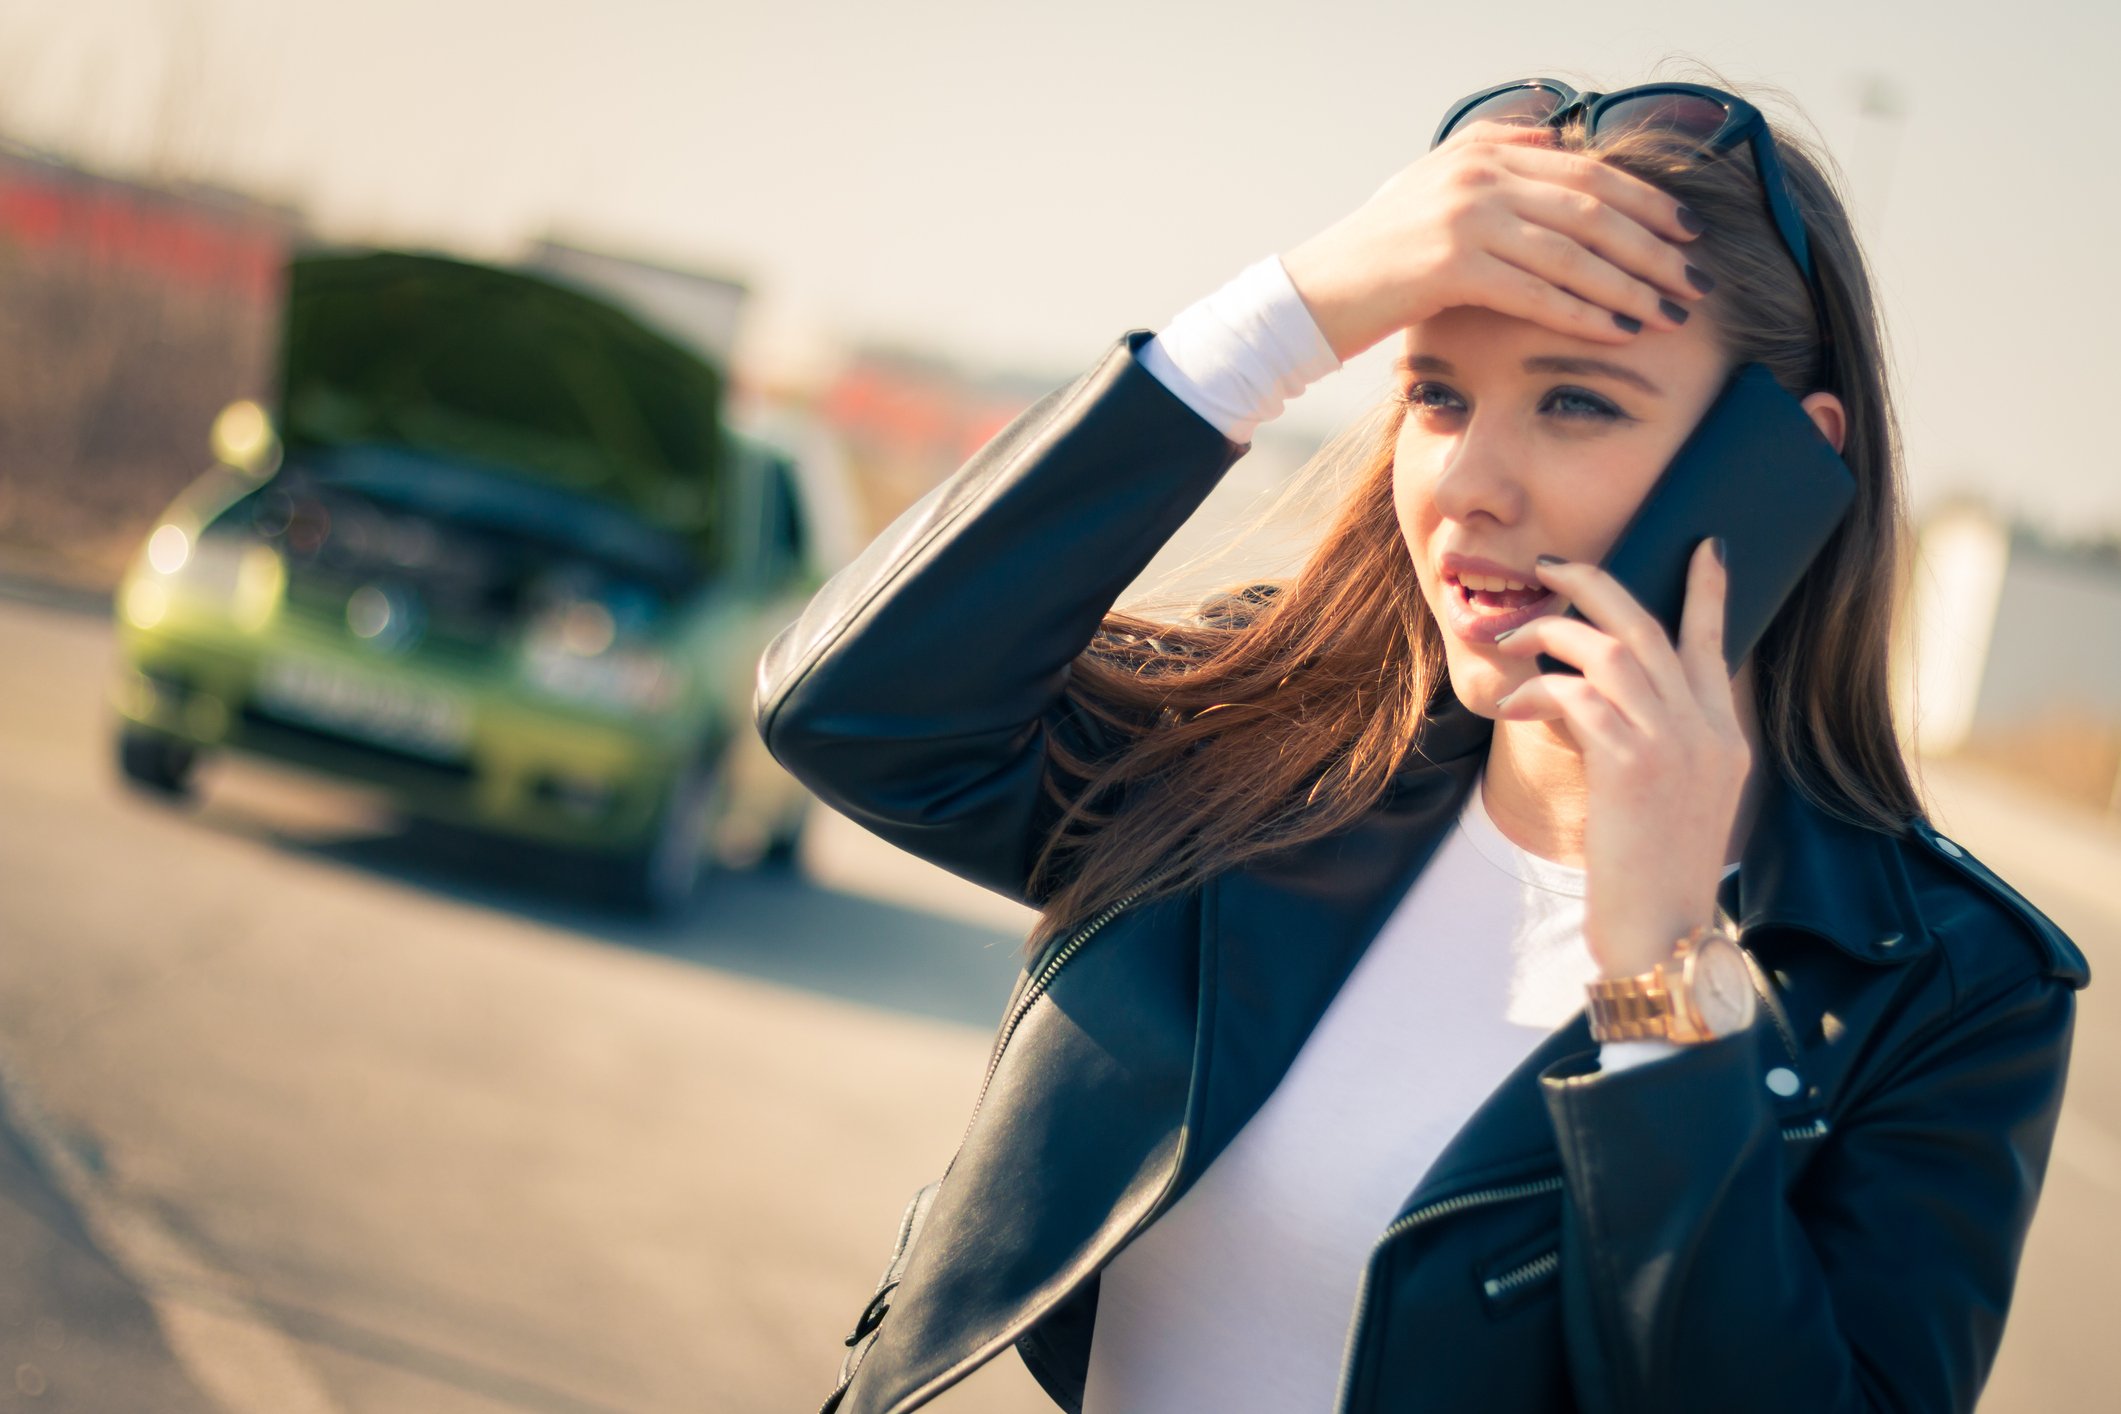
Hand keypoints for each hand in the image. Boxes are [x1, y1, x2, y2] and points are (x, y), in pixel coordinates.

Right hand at [1279, 120, 1709, 363]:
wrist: (1312, 294)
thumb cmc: (1376, 255)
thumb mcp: (1432, 187)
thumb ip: (1495, 157)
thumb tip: (1559, 140)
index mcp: (1483, 153)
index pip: (1588, 173)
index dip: (1647, 203)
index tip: (1689, 233)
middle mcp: (1479, 176)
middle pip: (1594, 209)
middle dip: (1654, 248)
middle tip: (1697, 280)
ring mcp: (1464, 218)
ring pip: (1574, 252)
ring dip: (1631, 286)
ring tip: (1670, 313)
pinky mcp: (1450, 265)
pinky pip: (1538, 292)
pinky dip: (1585, 313)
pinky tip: (1619, 331)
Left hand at [1488, 538, 1751, 978]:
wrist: (1662, 939)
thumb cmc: (1654, 879)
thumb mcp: (1677, 804)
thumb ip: (1661, 747)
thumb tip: (1607, 702)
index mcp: (1727, 740)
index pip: (1717, 646)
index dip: (1706, 593)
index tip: (1702, 547)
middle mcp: (1709, 733)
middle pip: (1650, 629)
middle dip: (1597, 585)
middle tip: (1552, 566)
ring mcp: (1675, 746)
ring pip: (1609, 651)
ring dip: (1550, 634)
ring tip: (1509, 640)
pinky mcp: (1632, 766)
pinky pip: (1575, 696)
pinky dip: (1536, 689)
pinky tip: (1511, 704)